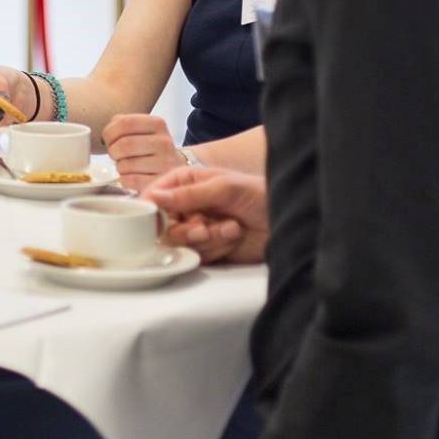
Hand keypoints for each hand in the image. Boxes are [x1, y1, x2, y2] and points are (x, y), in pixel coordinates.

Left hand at [103, 113, 186, 192]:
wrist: (173, 168)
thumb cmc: (150, 148)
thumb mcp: (141, 129)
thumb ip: (122, 124)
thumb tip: (107, 133)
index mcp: (157, 123)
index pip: (124, 123)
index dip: (109, 132)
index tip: (109, 140)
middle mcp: (164, 142)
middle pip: (123, 144)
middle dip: (113, 151)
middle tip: (115, 155)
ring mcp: (165, 164)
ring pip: (125, 164)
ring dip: (119, 167)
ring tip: (126, 165)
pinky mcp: (159, 182)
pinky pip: (130, 180)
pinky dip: (124, 179)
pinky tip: (131, 176)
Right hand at [141, 166, 270, 264]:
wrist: (286, 218)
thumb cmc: (258, 194)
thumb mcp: (223, 188)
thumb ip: (187, 194)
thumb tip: (154, 197)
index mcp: (184, 183)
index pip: (154, 195)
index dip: (152, 209)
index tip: (157, 220)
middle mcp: (186, 206)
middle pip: (162, 226)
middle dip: (185, 230)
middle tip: (203, 228)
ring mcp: (196, 229)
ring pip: (180, 243)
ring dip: (207, 238)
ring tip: (230, 228)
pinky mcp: (207, 249)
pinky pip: (197, 255)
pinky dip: (216, 248)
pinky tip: (233, 237)